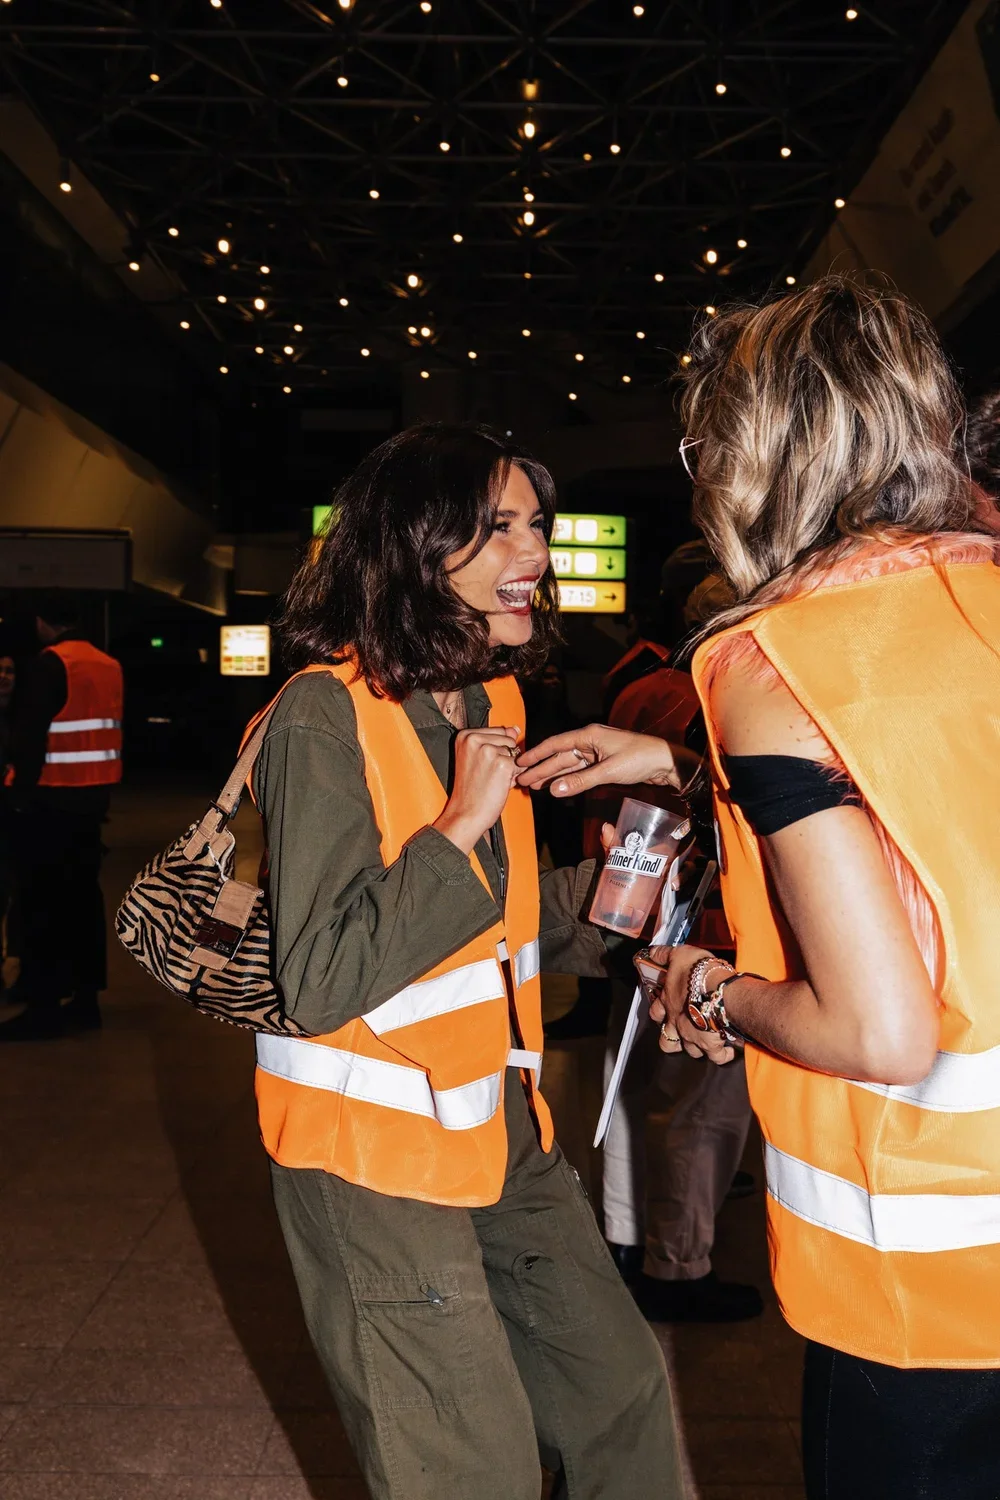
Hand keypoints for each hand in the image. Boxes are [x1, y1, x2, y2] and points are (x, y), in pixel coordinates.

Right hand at [434, 726, 519, 853]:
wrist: (466, 814)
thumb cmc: (471, 790)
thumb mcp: (478, 758)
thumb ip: (497, 740)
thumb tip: (515, 728)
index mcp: (465, 735)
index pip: (498, 731)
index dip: (497, 750)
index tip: (482, 765)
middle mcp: (474, 739)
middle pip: (508, 739)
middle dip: (505, 757)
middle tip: (488, 774)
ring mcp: (488, 750)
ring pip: (516, 751)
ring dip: (510, 767)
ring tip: (493, 779)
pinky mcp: (502, 763)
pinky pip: (521, 764)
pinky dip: (515, 776)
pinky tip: (500, 784)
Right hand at [515, 724, 678, 797]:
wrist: (665, 761)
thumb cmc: (640, 758)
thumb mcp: (608, 770)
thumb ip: (580, 781)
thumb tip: (554, 790)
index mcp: (588, 736)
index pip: (555, 744)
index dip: (536, 754)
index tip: (519, 763)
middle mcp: (589, 742)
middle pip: (559, 756)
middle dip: (540, 768)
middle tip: (521, 780)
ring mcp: (596, 753)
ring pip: (568, 765)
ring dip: (551, 775)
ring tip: (533, 785)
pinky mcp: (603, 764)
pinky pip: (579, 772)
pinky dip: (567, 779)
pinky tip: (556, 786)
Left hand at [644, 943, 736, 1064]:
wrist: (718, 990)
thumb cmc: (698, 973)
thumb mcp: (679, 955)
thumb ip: (664, 955)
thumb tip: (653, 953)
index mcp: (668, 1003)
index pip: (656, 1012)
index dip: (658, 1012)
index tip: (662, 1011)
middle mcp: (677, 1023)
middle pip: (667, 1040)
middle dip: (672, 1038)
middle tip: (680, 1032)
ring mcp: (692, 1036)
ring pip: (689, 1051)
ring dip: (695, 1047)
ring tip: (703, 1041)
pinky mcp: (710, 1045)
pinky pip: (716, 1056)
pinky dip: (721, 1055)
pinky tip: (725, 1050)